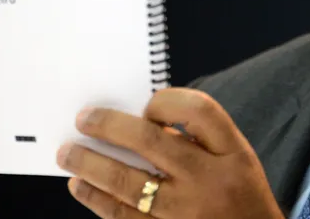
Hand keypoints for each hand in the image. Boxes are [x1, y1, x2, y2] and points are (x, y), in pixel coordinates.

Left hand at [57, 88, 284, 218]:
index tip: (146, 106)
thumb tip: (140, 124)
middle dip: (111, 126)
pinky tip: (81, 186)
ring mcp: (187, 214)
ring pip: (130, 185)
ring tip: (68, 153)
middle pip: (154, 143)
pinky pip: (124, 217)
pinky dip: (97, 200)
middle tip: (84, 118)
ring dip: (92, 165)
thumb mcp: (236, 162)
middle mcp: (211, 182)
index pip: (199, 110)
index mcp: (233, 154)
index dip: (167, 101)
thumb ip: (200, 141)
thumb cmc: (241, 199)